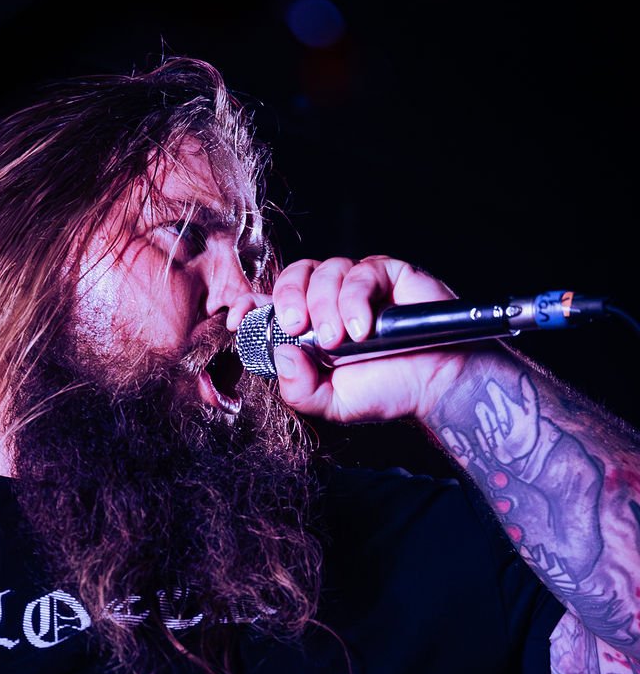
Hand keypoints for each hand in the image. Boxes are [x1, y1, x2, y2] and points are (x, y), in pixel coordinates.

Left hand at [267, 254, 464, 423]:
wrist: (436, 386)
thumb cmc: (387, 390)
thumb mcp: (332, 402)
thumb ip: (300, 389)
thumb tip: (281, 355)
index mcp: (306, 326)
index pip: (268, 304)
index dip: (249, 305)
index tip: (238, 320)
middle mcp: (327, 300)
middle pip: (293, 277)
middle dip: (288, 299)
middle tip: (297, 327)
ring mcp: (356, 283)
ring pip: (324, 271)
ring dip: (326, 305)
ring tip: (341, 339)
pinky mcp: (386, 273)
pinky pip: (361, 271)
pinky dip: (355, 300)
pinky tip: (362, 328)